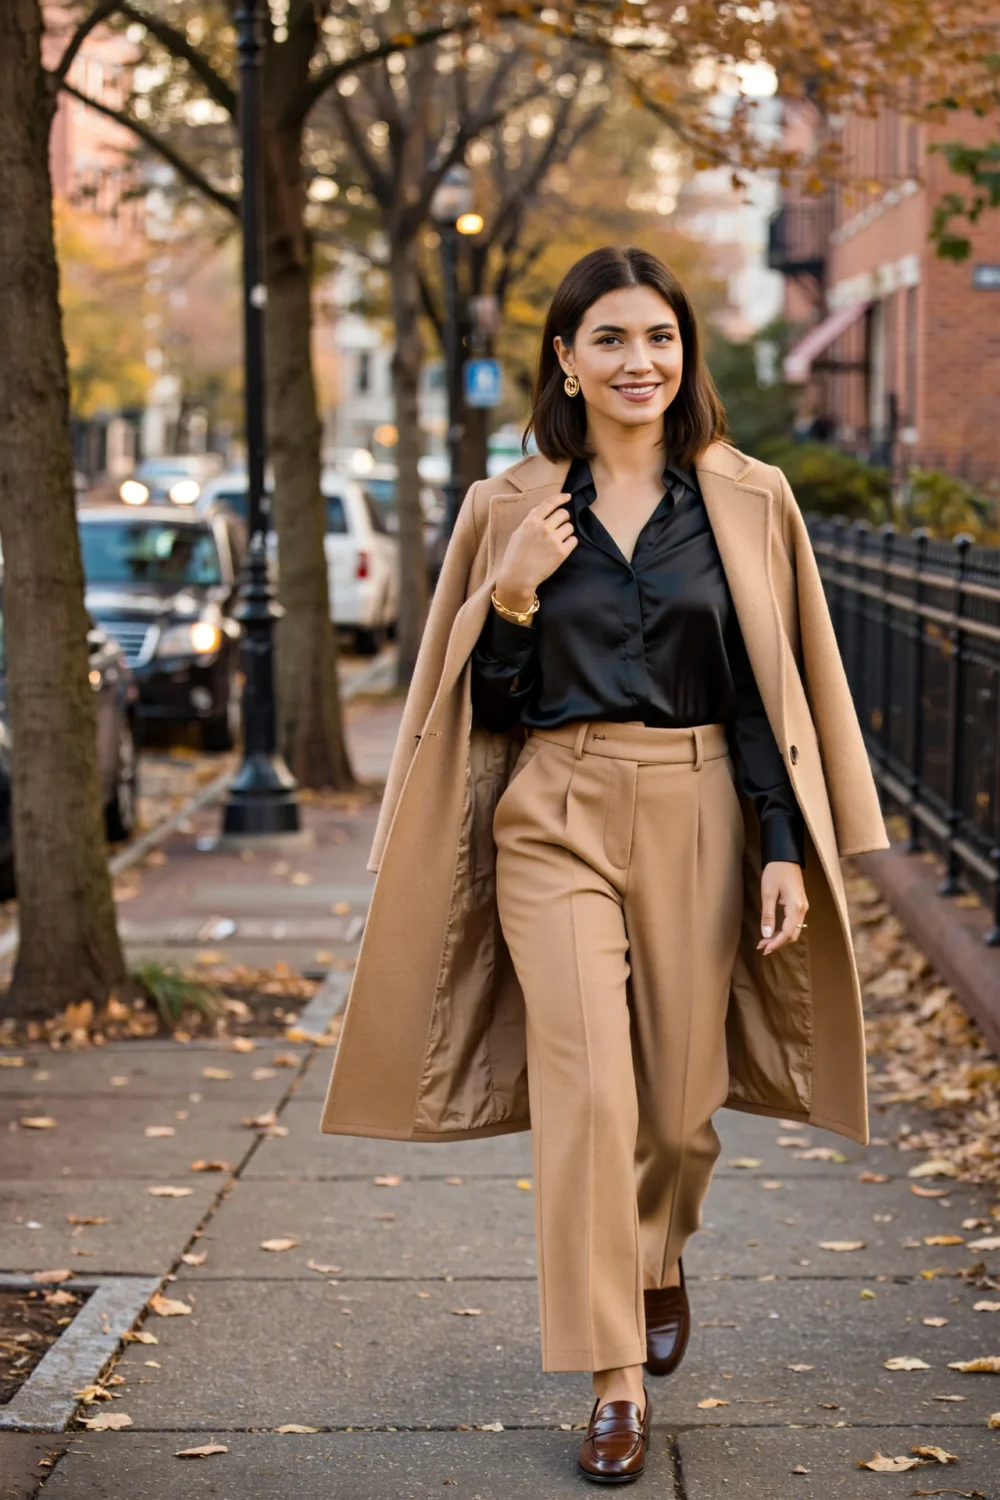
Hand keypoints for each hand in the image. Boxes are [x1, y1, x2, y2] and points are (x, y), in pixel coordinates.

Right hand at [494, 493, 578, 611]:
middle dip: (563, 518)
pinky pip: (574, 541)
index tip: (568, 497)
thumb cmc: (514, 556)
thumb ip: (530, 520)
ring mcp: (553, 540)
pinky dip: (570, 543)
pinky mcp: (561, 552)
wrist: (517, 577)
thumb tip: (540, 509)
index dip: (561, 498)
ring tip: (557, 541)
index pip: (550, 503)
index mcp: (531, 521)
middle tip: (559, 526)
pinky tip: (561, 549)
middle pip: (564, 514)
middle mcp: (544, 527)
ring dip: (566, 532)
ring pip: (570, 527)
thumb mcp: (518, 533)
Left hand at [757, 861, 807, 956]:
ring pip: (793, 930)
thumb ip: (767, 915)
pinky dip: (783, 930)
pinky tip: (772, 932)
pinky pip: (793, 923)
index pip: (787, 933)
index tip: (763, 949)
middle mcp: (802, 909)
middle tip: (761, 946)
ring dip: (780, 937)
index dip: (776, 944)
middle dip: (777, 943)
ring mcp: (802, 907)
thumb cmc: (775, 872)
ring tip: (764, 941)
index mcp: (796, 907)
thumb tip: (766, 934)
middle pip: (792, 935)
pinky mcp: (799, 905)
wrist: (785, 857)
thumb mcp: (768, 893)